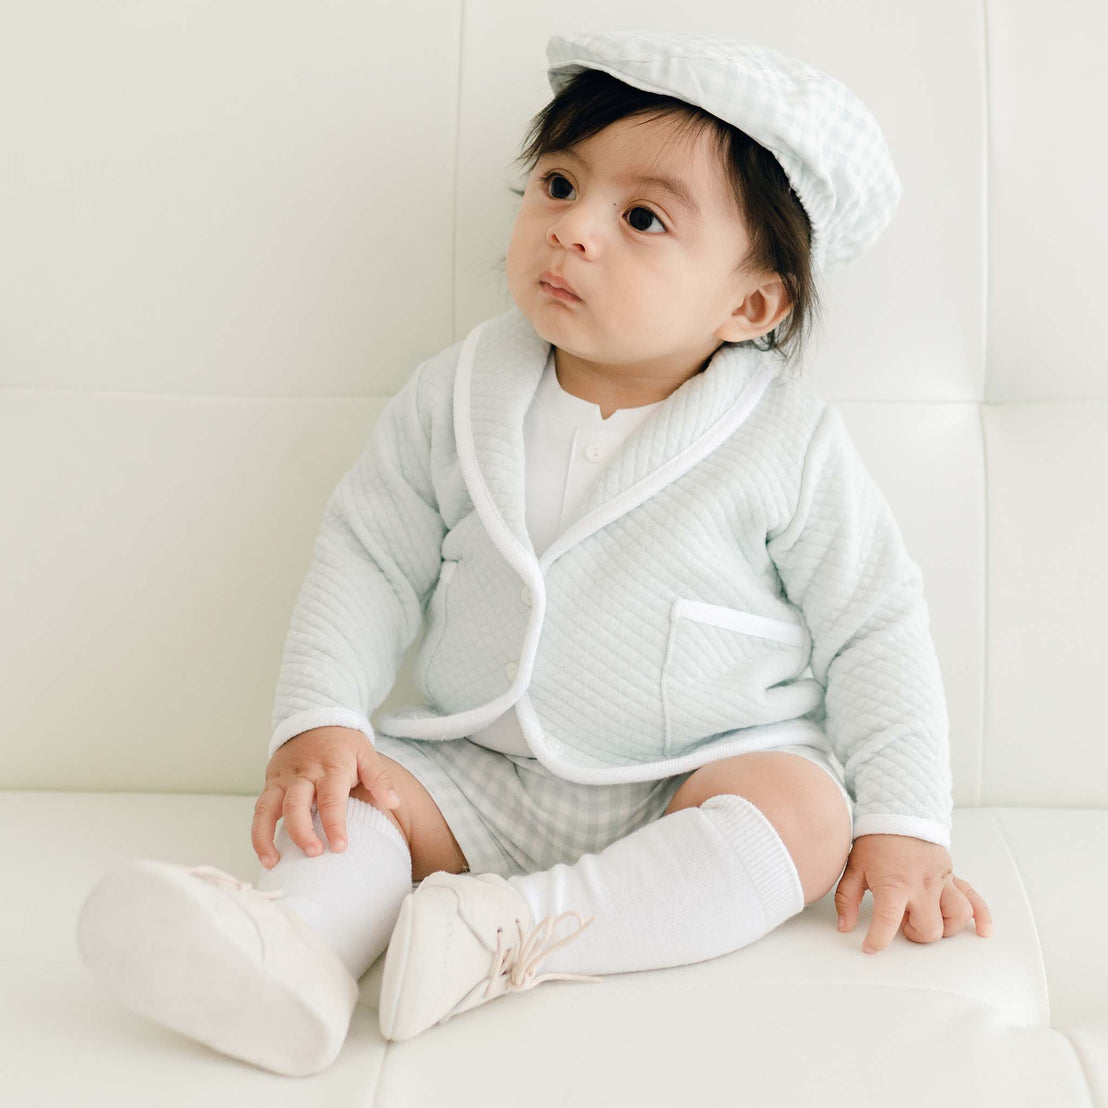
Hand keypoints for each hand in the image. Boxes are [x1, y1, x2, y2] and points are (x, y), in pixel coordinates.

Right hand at [252, 725, 400, 868]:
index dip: (334, 824)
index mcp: (330, 768)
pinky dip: (258, 833)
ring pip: (268, 807)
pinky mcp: (270, 783)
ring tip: (274, 862)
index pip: (331, 798)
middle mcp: (303, 774)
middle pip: (296, 804)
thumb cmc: (343, 743)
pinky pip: (259, 809)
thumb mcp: (366, 753)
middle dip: (302, 831)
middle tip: (313, 853)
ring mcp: (283, 779)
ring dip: (266, 836)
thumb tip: (394, 803)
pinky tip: (266, 855)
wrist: (314, 719)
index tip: (340, 847)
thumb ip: (380, 779)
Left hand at [834, 833, 993, 954]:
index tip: (871, 948)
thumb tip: (844, 927)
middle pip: (930, 928)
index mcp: (894, 883)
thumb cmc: (874, 843)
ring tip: (927, 917)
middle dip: (916, 934)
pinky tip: (982, 931)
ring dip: (944, 926)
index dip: (878, 939)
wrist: (897, 813)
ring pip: (957, 916)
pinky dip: (982, 917)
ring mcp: (941, 880)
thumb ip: (846, 899)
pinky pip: (975, 899)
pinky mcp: (952, 876)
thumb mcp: (853, 868)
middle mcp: (922, 885)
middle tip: (902, 920)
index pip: (888, 919)